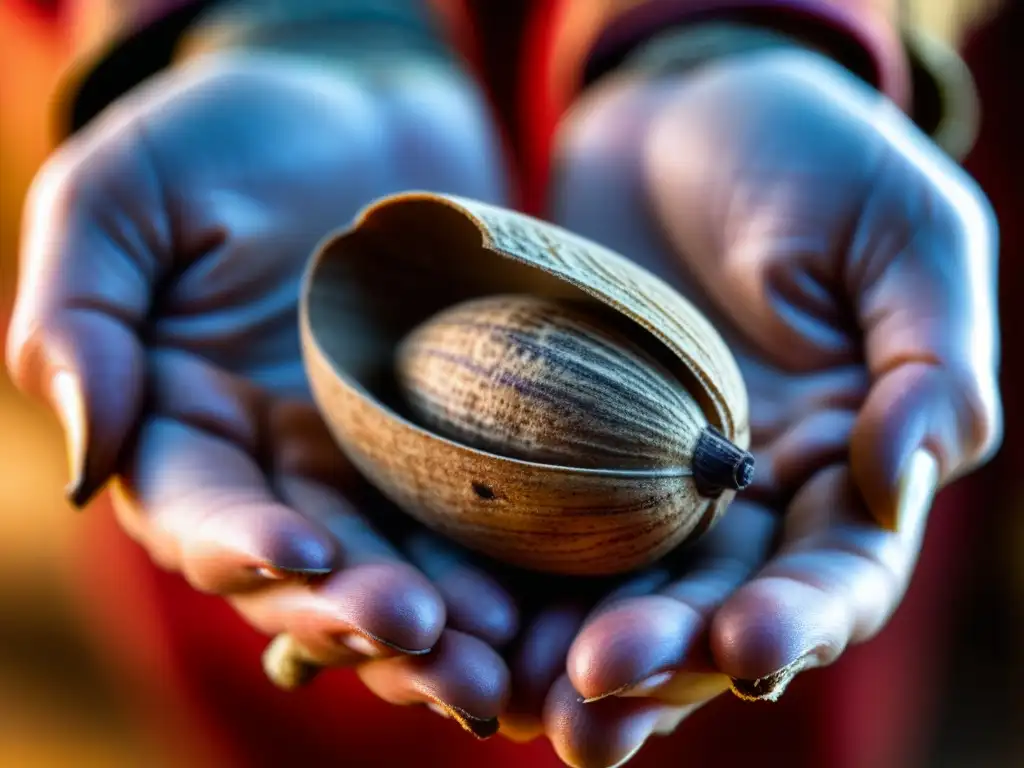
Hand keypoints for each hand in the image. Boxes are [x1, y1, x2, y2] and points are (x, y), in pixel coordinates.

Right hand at [6, 50, 517, 734]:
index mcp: (182, 426)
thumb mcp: (123, 197)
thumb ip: (80, 321)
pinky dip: (502, 568)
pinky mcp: (448, 446)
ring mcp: (368, 464)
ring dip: (440, 621)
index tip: (302, 555)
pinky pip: (472, 519)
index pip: (197, 513)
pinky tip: (541, 604)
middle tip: (425, 635)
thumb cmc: (227, 132)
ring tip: (494, 653)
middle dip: (358, 613)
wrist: (356, 101)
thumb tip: (85, 458)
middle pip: (307, 571)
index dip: (242, 547)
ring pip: (395, 566)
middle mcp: (275, 468)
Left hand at [504, 47, 1000, 764]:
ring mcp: (639, 480)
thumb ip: (930, 357)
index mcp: (841, 463)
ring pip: (612, 592)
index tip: (747, 643)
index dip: (798, 617)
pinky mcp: (553, 449)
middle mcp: (740, 497)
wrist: (682, 111)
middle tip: (594, 698)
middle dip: (661, 658)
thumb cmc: (812, 156)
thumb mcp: (905, 234)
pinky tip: (462, 619)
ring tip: (520, 700)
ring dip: (568, 655)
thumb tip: (905, 467)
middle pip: (709, 607)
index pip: (833, 570)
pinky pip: (528, 526)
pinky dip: (500, 579)